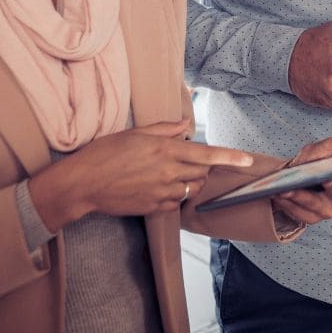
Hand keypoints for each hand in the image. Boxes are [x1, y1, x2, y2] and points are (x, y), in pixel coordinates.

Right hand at [28, 120, 253, 229]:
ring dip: (189, 180)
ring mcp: (162, 192)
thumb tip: (185, 124)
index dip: (230, 157)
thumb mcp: (135, 133)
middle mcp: (169, 172)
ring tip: (169, 172)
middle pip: (202, 172)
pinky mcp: (154, 207)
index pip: (207, 154)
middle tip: (184, 158)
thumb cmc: (105, 153)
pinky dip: (175, 194)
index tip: (248, 160)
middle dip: (201, 166)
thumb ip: (165, 129)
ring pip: (192, 188)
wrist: (83, 184)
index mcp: (166, 150)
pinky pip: (176, 201)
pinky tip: (157, 185)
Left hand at [270, 136, 331, 224]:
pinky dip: (290, 204)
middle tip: (323, 180)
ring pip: (318, 206)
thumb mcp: (325, 148)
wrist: (290, 175)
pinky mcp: (311, 218)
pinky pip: (302, 214)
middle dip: (330, 187)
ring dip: (302, 197)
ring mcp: (327, 209)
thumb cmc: (312, 161)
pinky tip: (280, 195)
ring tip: (287, 189)